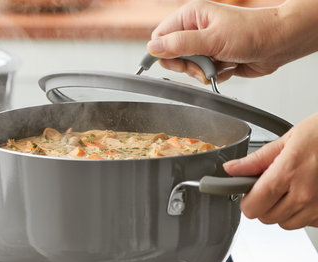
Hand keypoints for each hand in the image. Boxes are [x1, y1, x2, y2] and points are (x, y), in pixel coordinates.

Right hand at [147, 0, 317, 83]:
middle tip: (201, 64)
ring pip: (189, 69)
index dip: (163, 53)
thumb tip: (153, 48)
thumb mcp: (211, 39)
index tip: (175, 63)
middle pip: (173, 56)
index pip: (161, 37)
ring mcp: (205, 46)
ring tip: (219, 64)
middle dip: (187, 66)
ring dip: (203, 72)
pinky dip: (215, 75)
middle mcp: (196, 30)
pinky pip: (203, 74)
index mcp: (191, 17)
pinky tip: (227, 66)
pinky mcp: (214, 59)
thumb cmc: (251, 32)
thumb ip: (180, 44)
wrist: (277, 43)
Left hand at [223, 112, 317, 229]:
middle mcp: (304, 194)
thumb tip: (231, 169)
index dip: (247, 199)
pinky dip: (303, 213)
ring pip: (285, 223)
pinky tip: (307, 194)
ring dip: (282, 211)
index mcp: (288, 173)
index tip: (249, 190)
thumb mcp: (288, 139)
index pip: (252, 206)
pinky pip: (307, 223)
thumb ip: (256, 160)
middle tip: (271, 186)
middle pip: (266, 218)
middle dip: (263, 204)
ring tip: (291, 188)